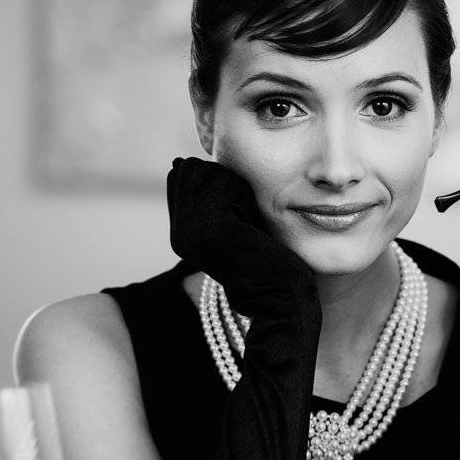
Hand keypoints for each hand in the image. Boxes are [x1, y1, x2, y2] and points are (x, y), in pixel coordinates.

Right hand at [167, 157, 314, 318]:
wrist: (280, 297)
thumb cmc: (268, 255)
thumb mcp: (235, 220)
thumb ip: (212, 195)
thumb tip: (182, 161)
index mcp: (180, 233)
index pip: (183, 173)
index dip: (216, 180)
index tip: (238, 213)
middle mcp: (179, 233)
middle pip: (192, 168)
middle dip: (223, 179)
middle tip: (245, 217)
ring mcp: (191, 232)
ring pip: (207, 171)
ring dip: (235, 186)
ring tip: (248, 221)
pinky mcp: (212, 229)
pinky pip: (223, 182)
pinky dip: (243, 193)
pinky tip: (252, 222)